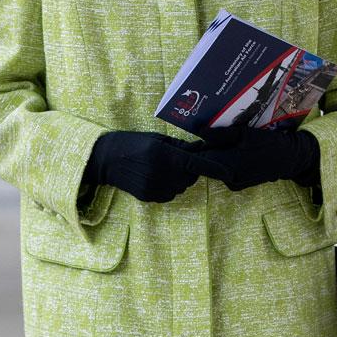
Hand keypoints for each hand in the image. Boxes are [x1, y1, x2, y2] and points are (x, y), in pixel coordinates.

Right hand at [83, 130, 233, 203]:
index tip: (230, 174)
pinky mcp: (150, 197)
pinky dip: (168, 186)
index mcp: (167, 156)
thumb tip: (201, 149)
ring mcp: (156, 188)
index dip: (216, 169)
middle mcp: (163, 174)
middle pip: (191, 177)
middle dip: (191, 169)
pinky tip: (155, 176)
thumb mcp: (157, 139)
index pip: (198, 165)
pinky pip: (169, 194)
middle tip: (177, 159)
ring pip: (181, 187)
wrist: (106, 159)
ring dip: (179, 179)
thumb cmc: (132, 143)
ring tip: (162, 167)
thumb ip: (180, 146)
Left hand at [188, 123, 320, 191]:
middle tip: (205, 136)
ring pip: (215, 168)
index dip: (194, 149)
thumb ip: (221, 134)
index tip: (190, 140)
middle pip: (207, 164)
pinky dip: (224, 162)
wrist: (289, 159)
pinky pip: (224, 172)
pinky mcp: (237, 185)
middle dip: (205, 151)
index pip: (201, 159)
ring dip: (215, 156)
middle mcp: (228, 178)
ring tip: (219, 142)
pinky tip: (230, 151)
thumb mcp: (245, 134)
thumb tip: (200, 132)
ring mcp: (233, 184)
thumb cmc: (269, 143)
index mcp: (229, 165)